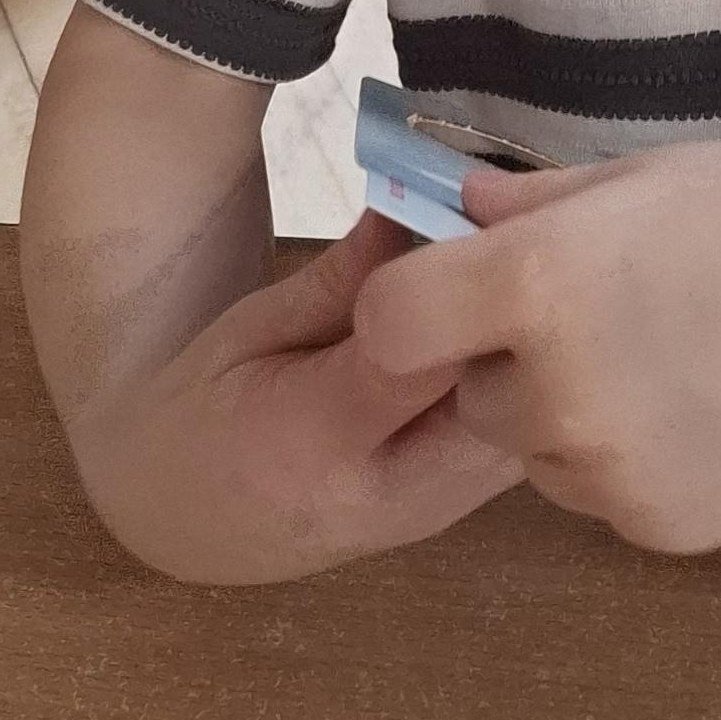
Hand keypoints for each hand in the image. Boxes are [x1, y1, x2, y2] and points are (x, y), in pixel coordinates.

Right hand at [72, 214, 523, 583]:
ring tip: (514, 280)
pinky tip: (506, 333)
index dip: (470, 278)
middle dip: (518, 313)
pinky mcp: (459, 513)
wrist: (187, 520)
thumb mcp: (252, 325)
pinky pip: (521, 440)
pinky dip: (529, 382)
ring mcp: (434, 515)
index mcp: (315, 443)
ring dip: (533, 350)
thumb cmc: (203, 412)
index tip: (477, 212)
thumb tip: (414, 199)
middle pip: (504, 394)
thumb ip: (341, 275)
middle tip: (512, 236)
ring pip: (532, 423)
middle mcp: (390, 496)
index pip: (429, 352)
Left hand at [352, 137, 720, 556]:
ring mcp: (606, 471)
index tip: (460, 299)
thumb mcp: (640, 181)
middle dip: (515, 365)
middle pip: (475, 394)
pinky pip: (609, 497)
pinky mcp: (659, 527)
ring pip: (542, 454)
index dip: (417, 312)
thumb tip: (459, 214)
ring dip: (577, 420)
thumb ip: (529, 208)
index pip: (389, 326)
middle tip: (610, 322)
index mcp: (531, 285)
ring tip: (682, 362)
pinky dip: (641, 464)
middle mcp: (552, 390)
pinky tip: (717, 411)